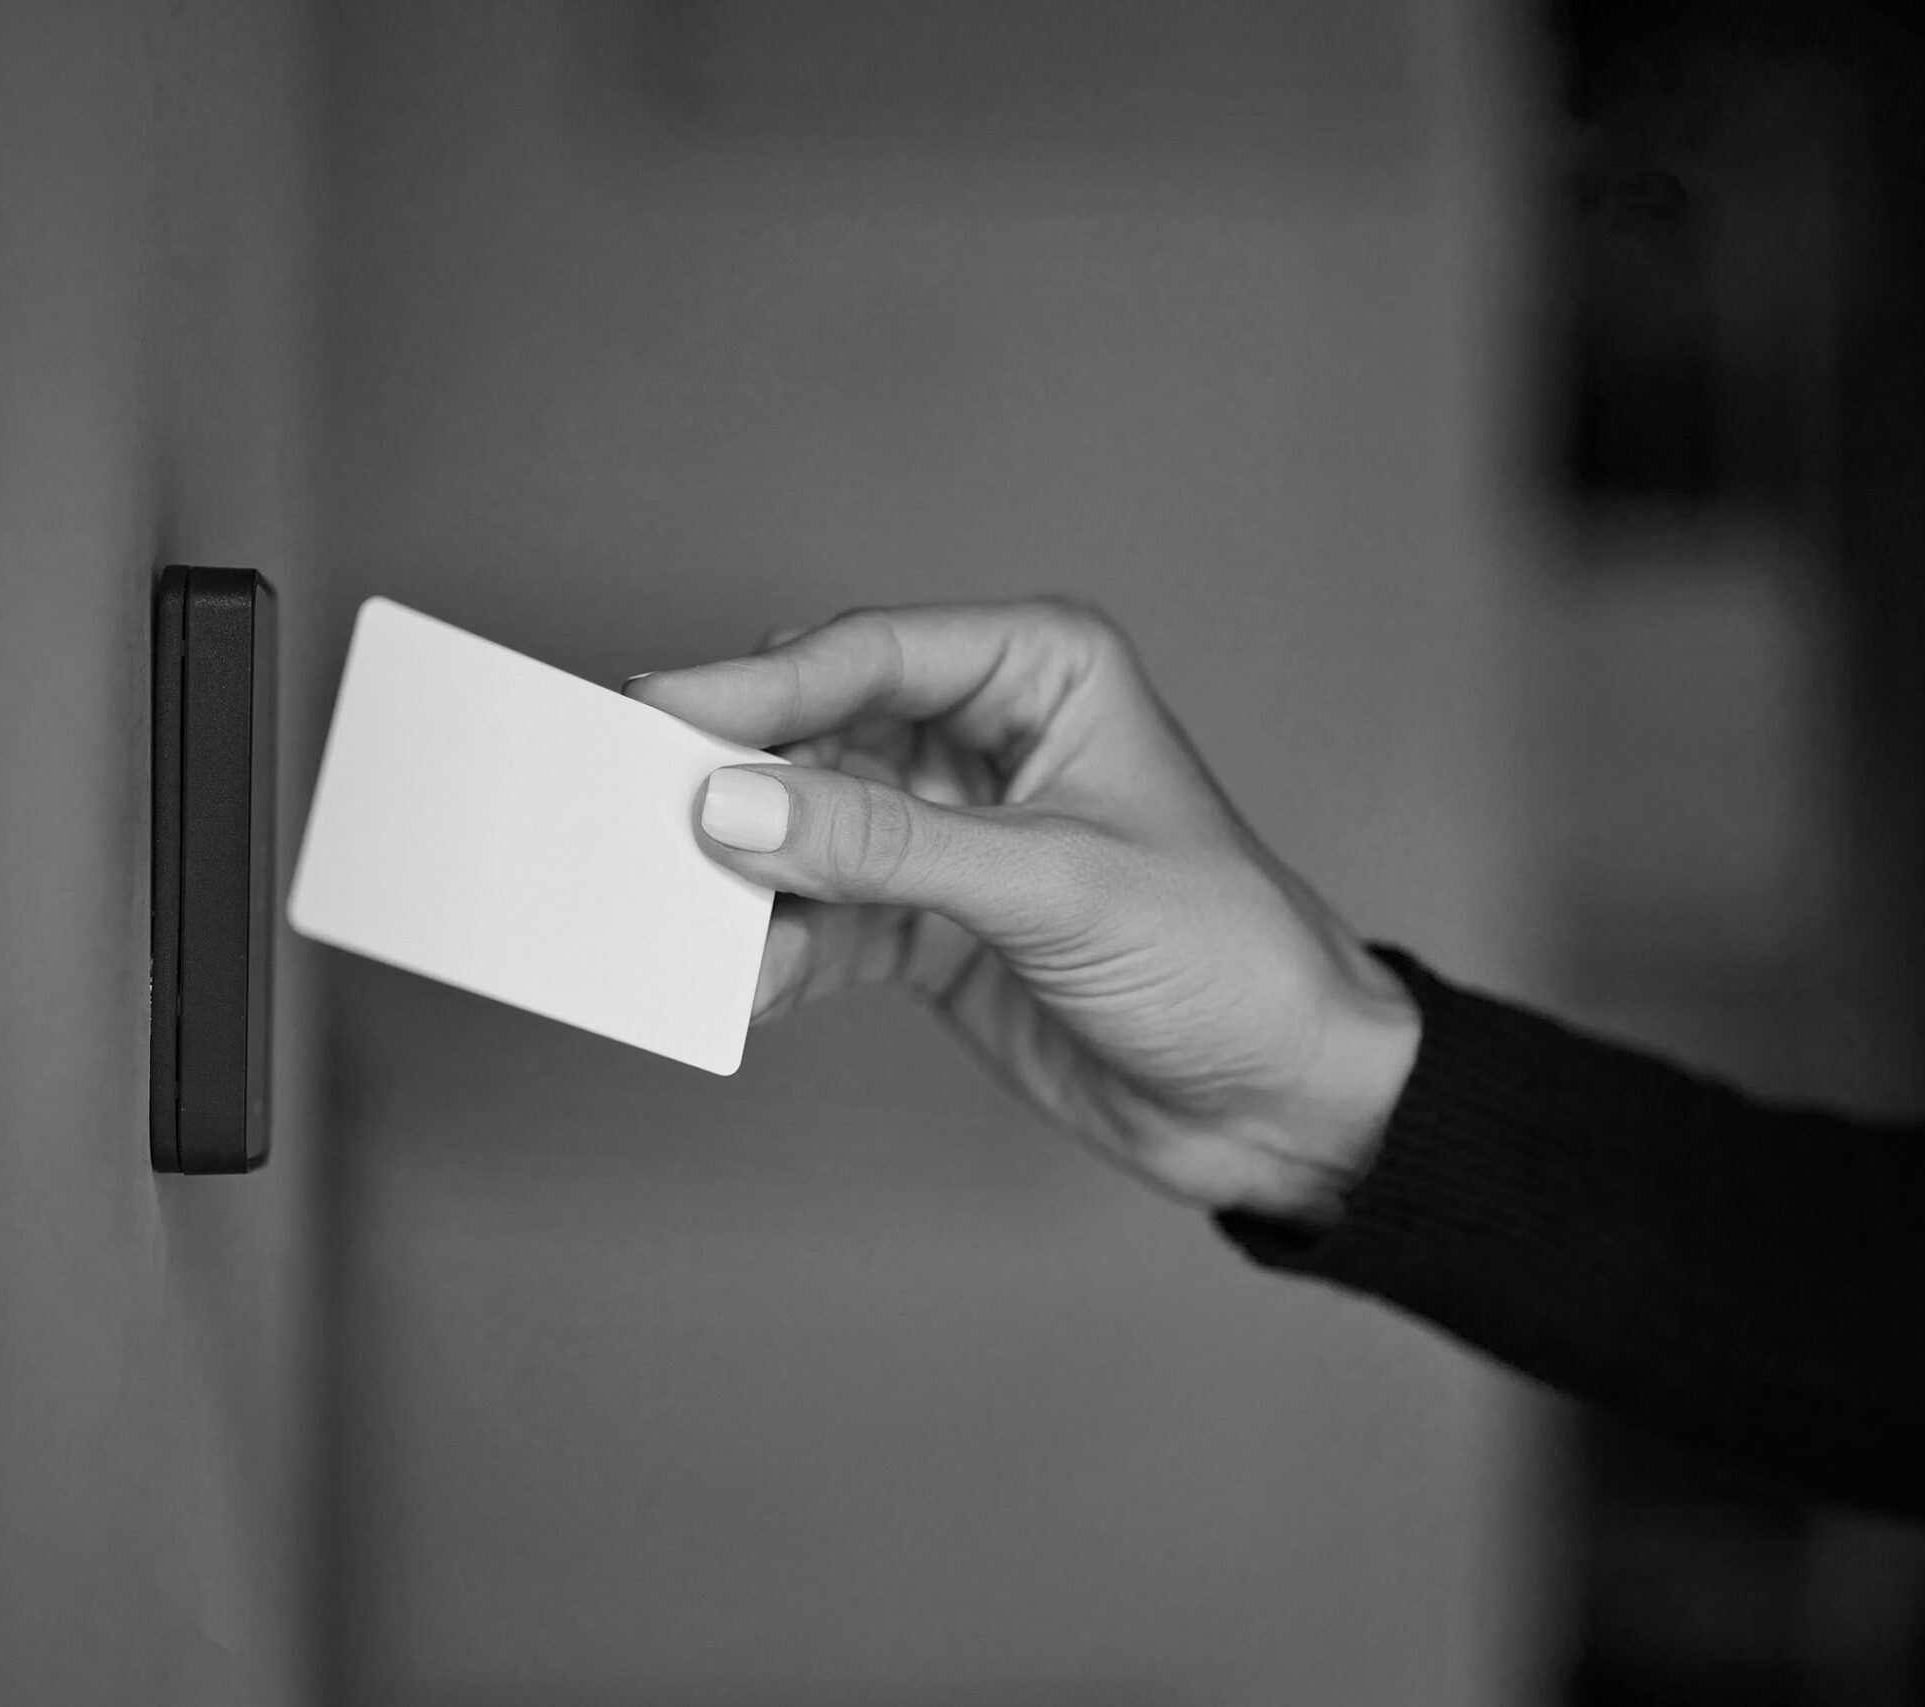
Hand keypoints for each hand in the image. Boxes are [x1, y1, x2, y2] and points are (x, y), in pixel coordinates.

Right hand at [629, 599, 1419, 1223]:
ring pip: (808, 829)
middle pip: (820, 733)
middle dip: (738, 780)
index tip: (661, 715)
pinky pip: (825, 918)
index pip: (871, 654)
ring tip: (687, 923)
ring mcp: (951, 830)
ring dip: (750, 880)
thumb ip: (887, 846)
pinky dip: (780, 951)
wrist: (1281, 1102)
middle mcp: (985, 734)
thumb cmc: (1225, 957)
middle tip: (642, 816)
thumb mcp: (1052, 887)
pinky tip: (743, 987)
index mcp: (1041, 671)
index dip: (761, 684)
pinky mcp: (930, 921)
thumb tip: (737, 806)